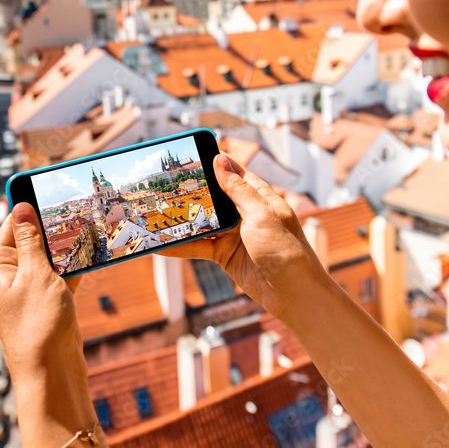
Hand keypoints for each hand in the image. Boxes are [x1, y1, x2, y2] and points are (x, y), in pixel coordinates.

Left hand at [0, 204, 102, 443]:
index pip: (10, 227)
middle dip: (52, 225)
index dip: (27, 207)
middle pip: (32, 240)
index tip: (46, 187)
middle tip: (74, 205)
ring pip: (50, 257)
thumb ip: (30, 241)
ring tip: (88, 224)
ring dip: (67, 245)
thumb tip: (20, 208)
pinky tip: (93, 251)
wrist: (52, 372)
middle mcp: (10, 277)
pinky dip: (76, 265)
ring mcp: (31, 290)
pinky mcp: (50, 302)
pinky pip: (63, 274)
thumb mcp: (35, 275)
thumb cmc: (37, 326)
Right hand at [162, 153, 328, 318]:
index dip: (212, 162)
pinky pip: (198, 246)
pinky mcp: (223, 254)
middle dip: (190, 191)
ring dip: (181, 219)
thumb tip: (220, 160)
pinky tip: (161, 245)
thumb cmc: (286, 251)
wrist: (293, 294)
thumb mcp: (262, 216)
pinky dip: (180, 245)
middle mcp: (244, 212)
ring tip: (155, 213)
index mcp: (258, 196)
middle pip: (211, 196)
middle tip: (162, 183)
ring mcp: (233, 233)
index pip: (232, 171)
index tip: (189, 153)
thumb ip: (239, 190)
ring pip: (201, 221)